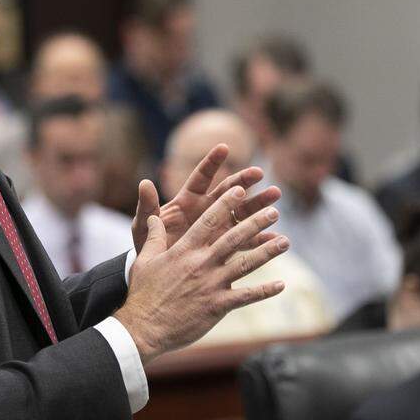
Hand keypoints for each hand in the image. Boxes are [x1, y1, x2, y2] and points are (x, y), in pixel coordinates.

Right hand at [114, 185, 288, 363]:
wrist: (144, 327)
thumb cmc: (144, 293)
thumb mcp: (145, 260)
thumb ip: (154, 236)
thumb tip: (155, 217)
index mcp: (184, 250)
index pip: (209, 221)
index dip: (226, 204)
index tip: (241, 190)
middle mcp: (201, 264)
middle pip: (234, 238)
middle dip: (256, 222)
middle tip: (274, 210)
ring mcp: (211, 285)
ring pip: (246, 264)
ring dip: (267, 252)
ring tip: (286, 242)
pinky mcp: (217, 306)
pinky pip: (246, 296)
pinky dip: (264, 291)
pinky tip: (281, 285)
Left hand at [131, 144, 281, 253]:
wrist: (157, 272)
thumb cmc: (148, 244)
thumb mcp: (143, 226)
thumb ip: (147, 206)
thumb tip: (144, 183)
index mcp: (187, 200)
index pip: (201, 177)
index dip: (212, 162)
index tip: (224, 147)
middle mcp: (207, 210)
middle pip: (228, 191)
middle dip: (244, 181)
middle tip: (260, 174)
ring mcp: (219, 227)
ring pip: (243, 212)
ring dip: (259, 205)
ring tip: (275, 197)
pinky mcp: (227, 247)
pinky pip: (247, 242)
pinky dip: (261, 240)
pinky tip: (275, 238)